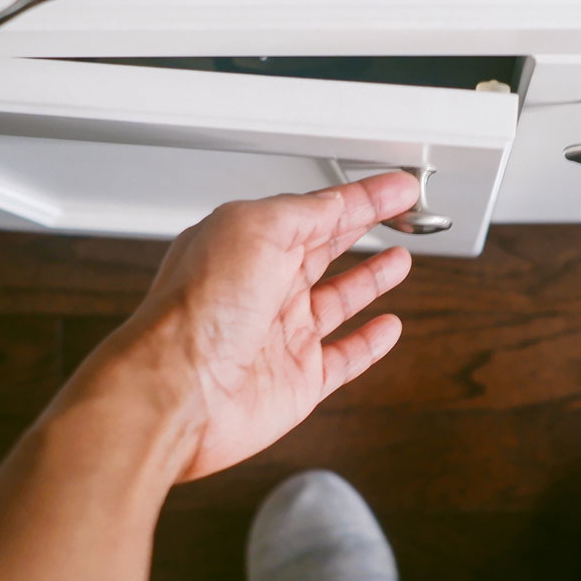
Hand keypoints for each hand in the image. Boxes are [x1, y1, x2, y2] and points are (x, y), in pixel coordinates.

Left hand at [79, 172, 418, 482]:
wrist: (179, 392)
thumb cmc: (198, 312)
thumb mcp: (256, 230)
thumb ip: (305, 212)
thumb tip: (339, 203)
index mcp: (249, 244)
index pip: (317, 211)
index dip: (362, 197)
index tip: (398, 188)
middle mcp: (264, 287)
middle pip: (325, 249)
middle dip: (364, 227)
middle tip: (401, 212)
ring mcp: (281, 335)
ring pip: (338, 300)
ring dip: (370, 279)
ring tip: (399, 260)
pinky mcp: (297, 380)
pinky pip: (345, 357)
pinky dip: (370, 343)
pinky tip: (387, 327)